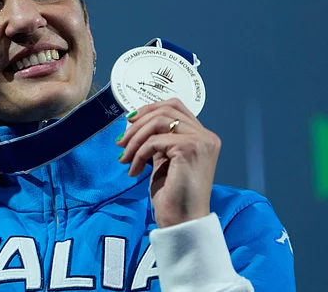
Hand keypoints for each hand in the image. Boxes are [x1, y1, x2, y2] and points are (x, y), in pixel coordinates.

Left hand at [116, 98, 220, 227]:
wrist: (182, 221)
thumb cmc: (174, 196)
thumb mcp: (165, 161)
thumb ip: (159, 141)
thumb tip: (135, 125)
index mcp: (203, 137)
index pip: (175, 106)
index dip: (150, 108)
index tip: (130, 121)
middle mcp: (206, 136)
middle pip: (166, 110)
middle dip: (138, 124)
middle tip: (121, 142)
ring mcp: (200, 141)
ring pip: (159, 121)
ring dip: (135, 138)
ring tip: (125, 157)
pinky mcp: (189, 149)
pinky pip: (154, 141)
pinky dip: (139, 154)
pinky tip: (134, 170)